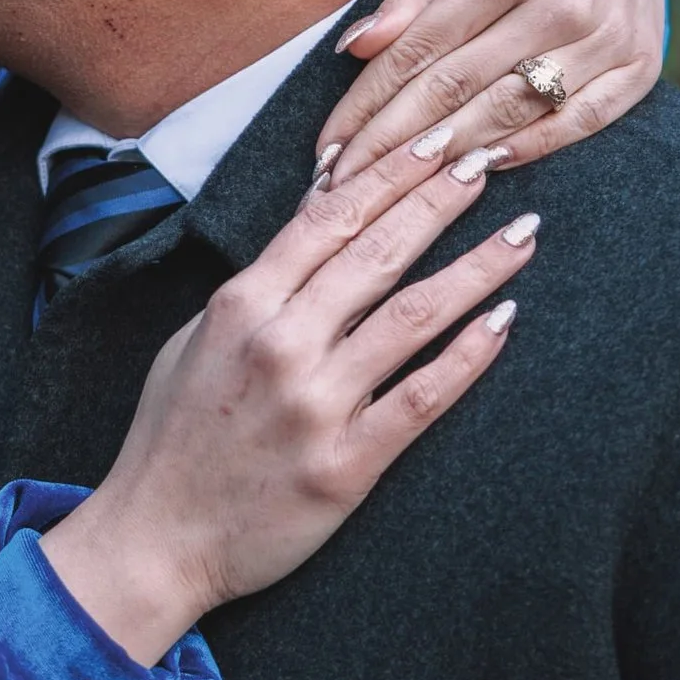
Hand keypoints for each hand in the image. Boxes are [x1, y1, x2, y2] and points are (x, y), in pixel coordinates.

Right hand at [40, 140, 534, 664]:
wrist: (156, 538)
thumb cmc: (174, 436)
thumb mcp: (198, 337)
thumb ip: (260, 280)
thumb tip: (318, 210)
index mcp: (241, 304)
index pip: (330, 217)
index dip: (391, 173)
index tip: (438, 141)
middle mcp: (280, 344)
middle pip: (379, 252)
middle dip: (442, 201)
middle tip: (491, 163)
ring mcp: (315, 405)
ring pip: (412, 317)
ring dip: (475, 270)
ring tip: (523, 235)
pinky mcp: (345, 465)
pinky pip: (421, 399)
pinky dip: (467, 357)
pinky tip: (504, 323)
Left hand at [313, 0, 666, 185]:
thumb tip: (354, 49)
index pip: (420, 53)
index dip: (368, 107)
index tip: (327, 148)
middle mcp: (560, 4)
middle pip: (459, 92)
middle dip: (394, 146)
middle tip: (347, 186)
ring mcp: (606, 38)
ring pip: (512, 114)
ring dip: (451, 159)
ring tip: (399, 191)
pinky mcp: (640, 63)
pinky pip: (579, 123)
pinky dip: (529, 150)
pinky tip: (480, 171)